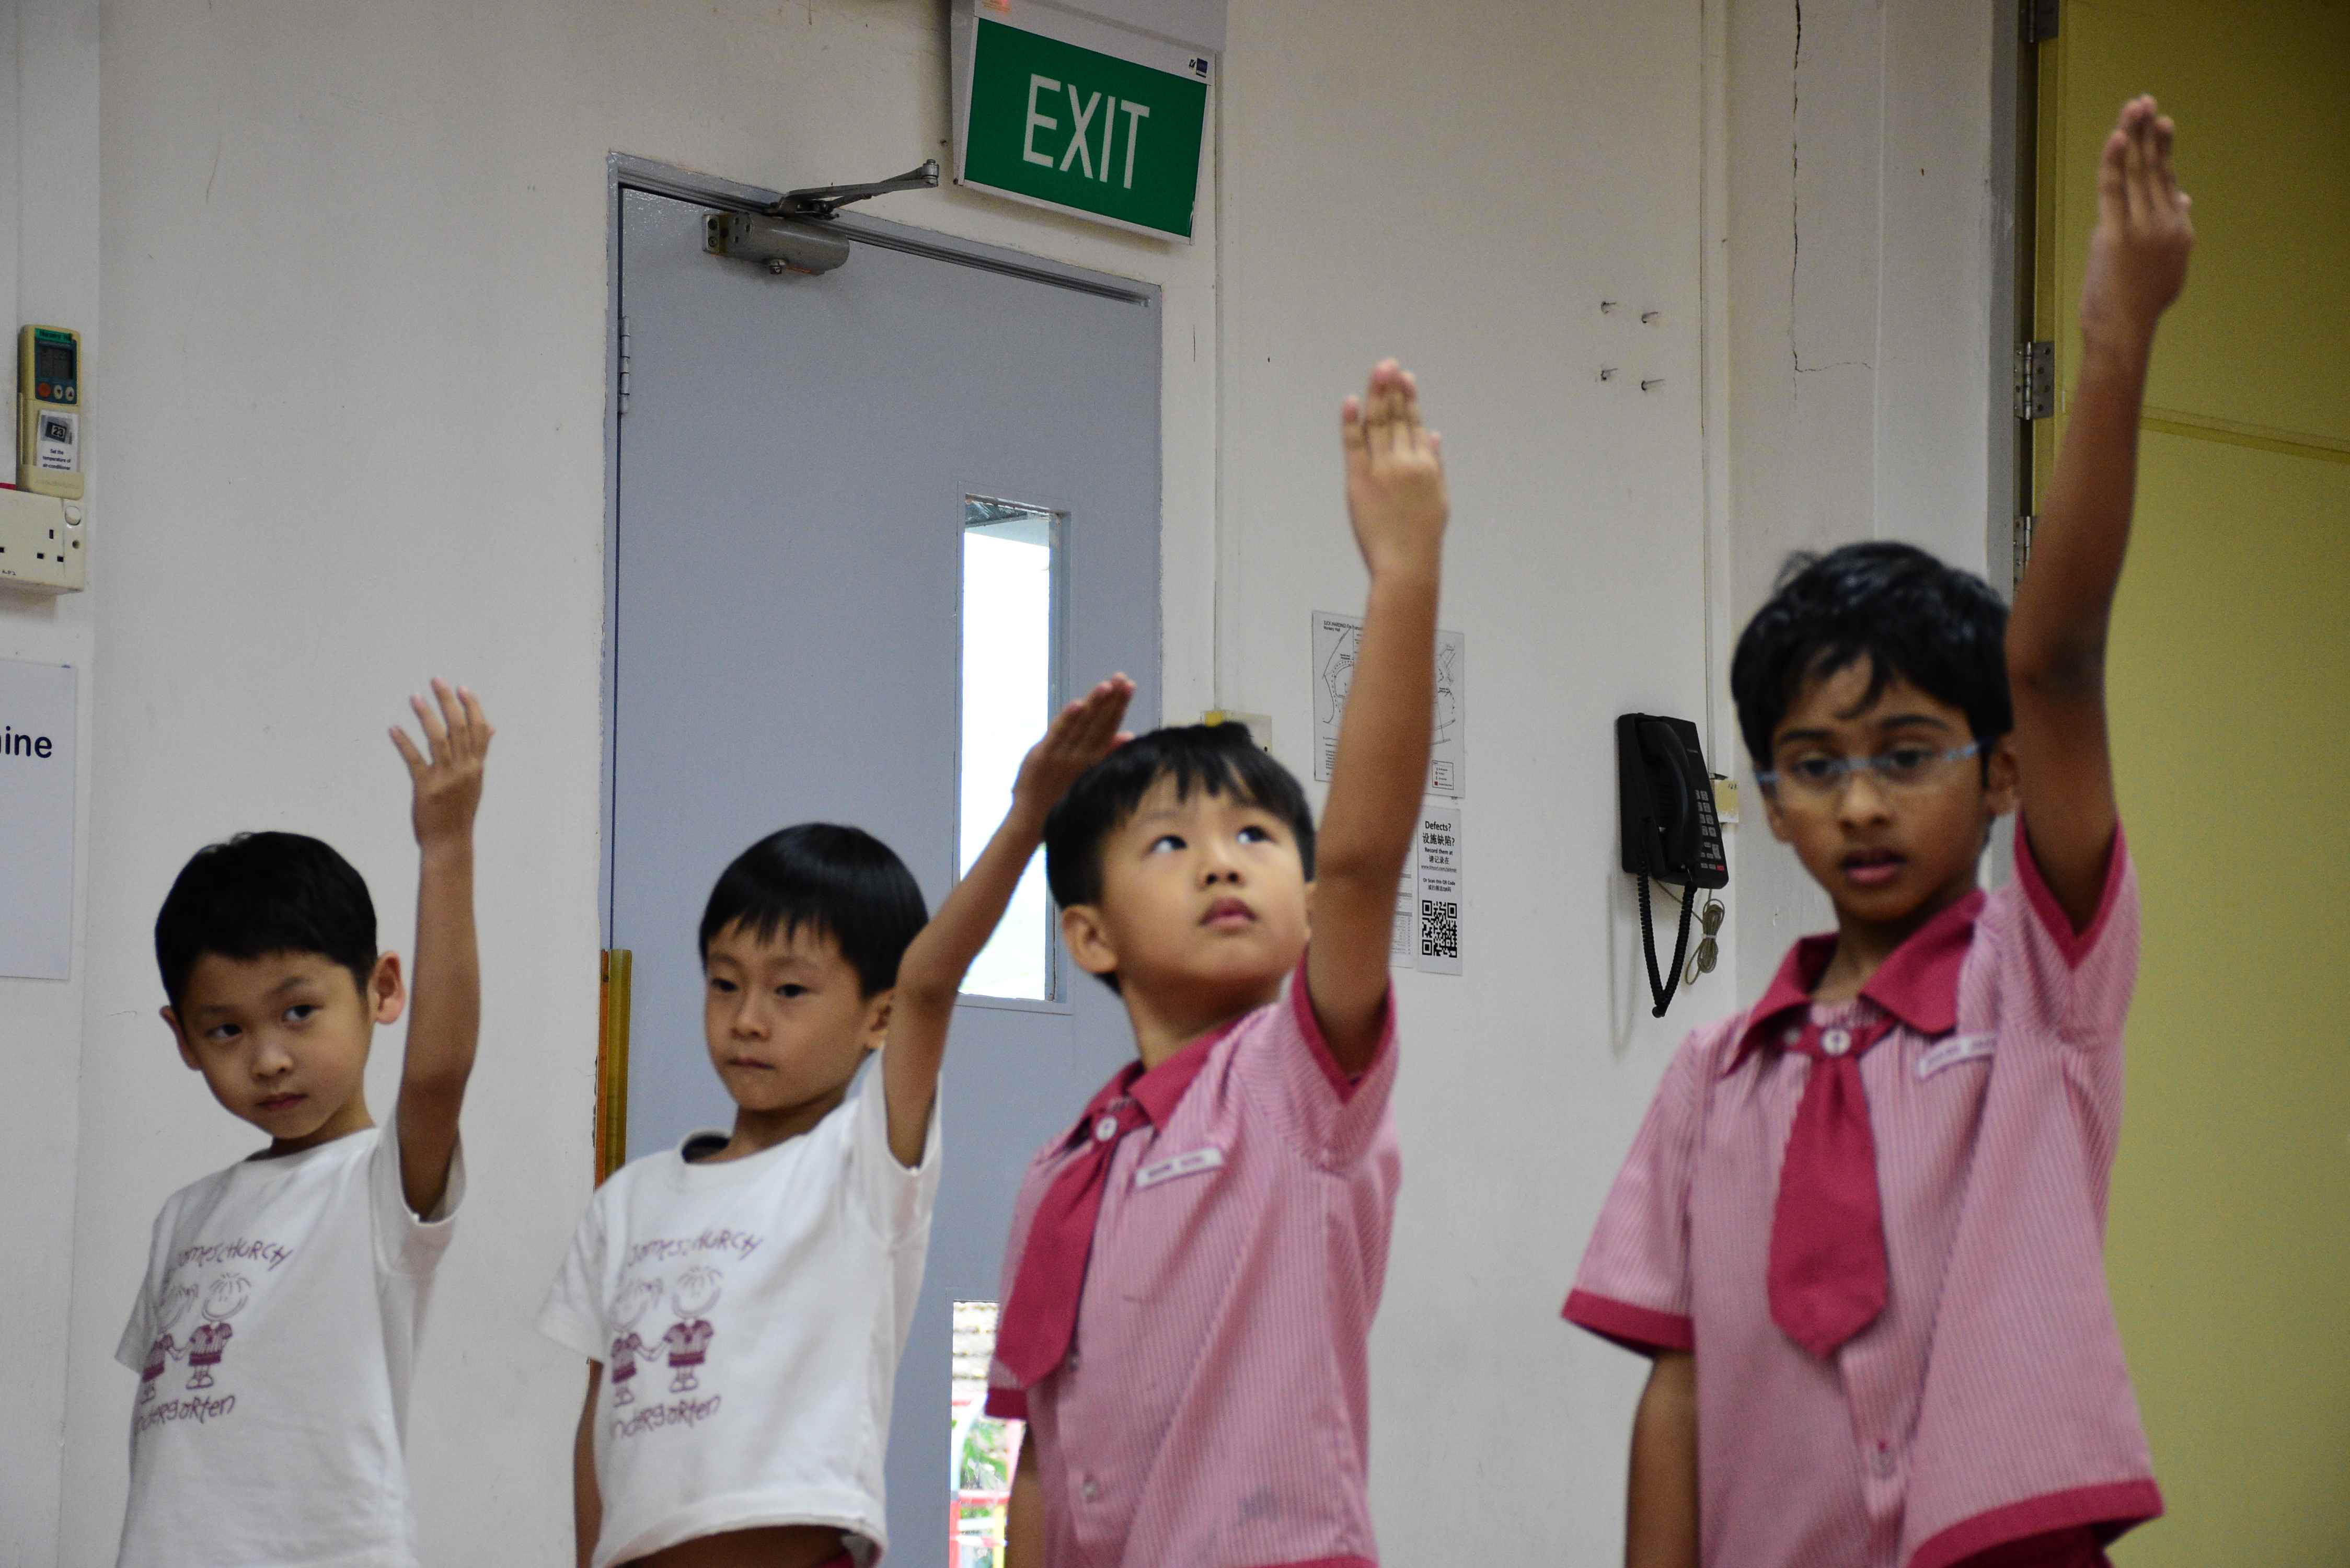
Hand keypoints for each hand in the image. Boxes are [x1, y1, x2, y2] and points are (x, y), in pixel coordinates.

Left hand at [390, 679, 493, 848]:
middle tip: (437, 680)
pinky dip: (404, 743)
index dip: (472, 706)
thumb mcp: (475, 780)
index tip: (462, 687)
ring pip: (438, 739)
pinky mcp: (426, 788)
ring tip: (415, 697)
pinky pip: (414, 760)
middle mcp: (465, 769)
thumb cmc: (461, 810)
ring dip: (426, 715)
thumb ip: (479, 752)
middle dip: (448, 701)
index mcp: (477, 766)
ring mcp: (446, 778)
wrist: (450, 843)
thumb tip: (491, 727)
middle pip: (459, 728)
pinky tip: (394, 728)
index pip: (479, 729)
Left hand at [1010, 676, 1133, 818]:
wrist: (1033, 818)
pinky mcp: (1043, 756)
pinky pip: (1058, 734)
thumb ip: (1106, 752)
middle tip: (1122, 678)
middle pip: (1100, 722)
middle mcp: (1082, 756)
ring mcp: (1062, 755)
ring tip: (1106, 685)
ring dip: (1095, 704)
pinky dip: (1068, 719)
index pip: (1110, 726)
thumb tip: (1128, 734)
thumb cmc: (1062, 794)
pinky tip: (1079, 704)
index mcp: (1093, 759)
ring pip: (1082, 725)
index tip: (1129, 685)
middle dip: (1112, 699)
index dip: (1120, 705)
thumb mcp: (1088, 773)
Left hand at [1341, 360, 1447, 581]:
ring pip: (1378, 423)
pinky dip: (1351, 422)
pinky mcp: (1360, 480)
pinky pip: (1354, 445)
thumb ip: (1435, 462)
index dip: (1409, 399)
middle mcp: (1406, 461)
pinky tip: (1350, 401)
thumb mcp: (1438, 496)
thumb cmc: (1423, 536)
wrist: (1408, 563)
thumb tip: (1434, 434)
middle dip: (1393, 388)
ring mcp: (1383, 469)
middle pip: (1397, 417)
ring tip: (1377, 372)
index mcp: (1426, 464)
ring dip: (1377, 395)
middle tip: (1388, 364)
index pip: (1415, 423)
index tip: (1405, 379)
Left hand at [2079, 96, 2192, 357]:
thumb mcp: (2169, 265)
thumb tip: (2184, 198)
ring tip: (2134, 107)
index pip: (2167, 181)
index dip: (2160, 150)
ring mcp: (2143, 228)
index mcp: (2179, 229)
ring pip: (2137, 172)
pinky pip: (2114, 190)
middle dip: (2149, 132)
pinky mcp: (2116, 235)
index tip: (2159, 125)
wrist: (2125, 331)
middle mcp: (2166, 223)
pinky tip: (2117, 137)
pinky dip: (2114, 162)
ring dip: (2134, 135)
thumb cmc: (2140, 303)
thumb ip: (2176, 230)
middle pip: (2156, 168)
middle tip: (2145, 102)